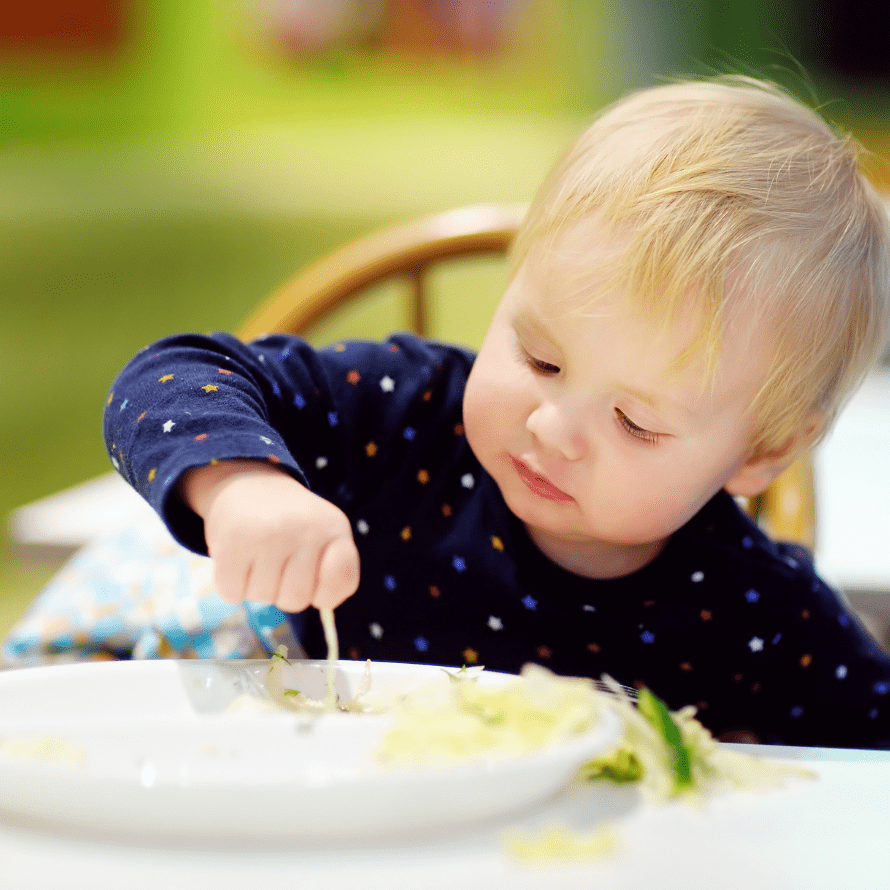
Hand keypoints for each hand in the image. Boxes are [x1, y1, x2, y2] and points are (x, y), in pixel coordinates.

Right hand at [180, 460, 359, 611]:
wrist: (249, 483)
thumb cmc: (293, 522)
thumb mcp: (326, 535)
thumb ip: (335, 572)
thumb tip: (326, 608)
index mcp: (334, 528)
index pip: (342, 582)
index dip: (325, 593)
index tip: (313, 576)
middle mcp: (305, 529)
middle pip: (297, 601)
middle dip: (285, 591)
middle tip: (280, 562)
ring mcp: (269, 535)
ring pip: (263, 598)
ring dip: (257, 586)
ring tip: (259, 555)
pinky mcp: (232, 541)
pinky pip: (232, 593)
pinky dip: (232, 584)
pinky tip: (239, 558)